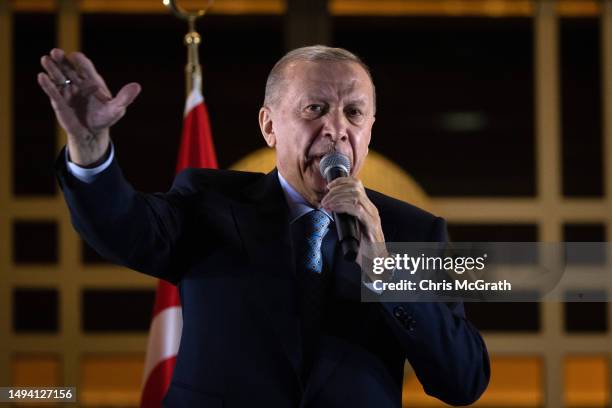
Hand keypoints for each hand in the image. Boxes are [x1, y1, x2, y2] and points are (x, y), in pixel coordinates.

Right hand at [37, 48, 140, 165]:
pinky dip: (47, 84)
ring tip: (45, 59)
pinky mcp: (59, 101)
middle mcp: (78, 83)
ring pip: (58, 77)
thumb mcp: (117, 109)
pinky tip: (41, 77)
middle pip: (69, 68)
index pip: (86, 67)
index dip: (80, 61)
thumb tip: (137, 86)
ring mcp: (67, 91)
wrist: (92, 133)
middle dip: (62, 60)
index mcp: (92, 81)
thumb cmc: (105, 118)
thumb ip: (124, 98)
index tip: (75, 56)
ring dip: (52, 68)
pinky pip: (53, 91)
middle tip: (56, 52)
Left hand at [321, 177, 388, 277]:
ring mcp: (372, 216)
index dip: (342, 181)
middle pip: (355, 188)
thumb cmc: (363, 247)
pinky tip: (334, 209)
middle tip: (324, 199)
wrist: (375, 262)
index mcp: (368, 208)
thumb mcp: (352, 228)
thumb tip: (330, 209)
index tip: (329, 186)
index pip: (357, 185)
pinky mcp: (371, 225)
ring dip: (337, 197)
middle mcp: (372, 209)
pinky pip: (357, 209)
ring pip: (355, 196)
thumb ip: (345, 217)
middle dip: (337, 190)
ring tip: (326, 204)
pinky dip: (343, 206)